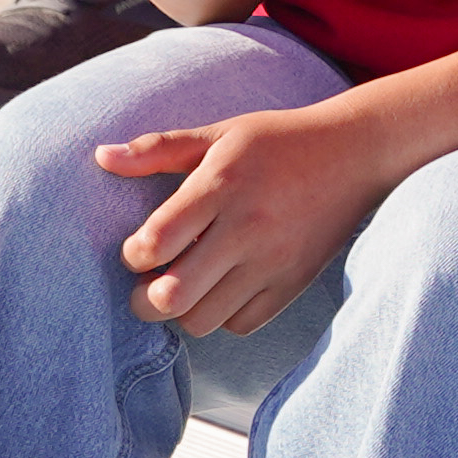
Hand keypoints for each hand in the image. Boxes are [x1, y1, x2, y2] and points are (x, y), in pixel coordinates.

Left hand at [93, 97, 402, 334]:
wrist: (356, 153)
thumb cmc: (278, 141)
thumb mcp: (221, 133)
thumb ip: (158, 149)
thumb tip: (101, 157)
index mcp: (223, 183)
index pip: (156, 240)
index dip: (133, 254)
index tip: (139, 246)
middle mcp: (248, 227)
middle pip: (172, 295)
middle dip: (143, 298)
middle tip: (146, 283)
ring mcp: (273, 261)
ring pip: (202, 320)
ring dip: (182, 309)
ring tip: (183, 285)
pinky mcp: (293, 284)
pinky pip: (240, 324)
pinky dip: (222, 315)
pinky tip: (222, 288)